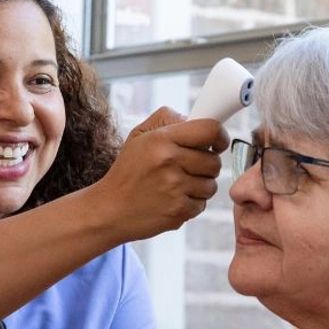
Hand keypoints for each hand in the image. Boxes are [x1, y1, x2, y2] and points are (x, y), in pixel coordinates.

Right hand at [91, 107, 229, 240]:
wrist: (109, 210)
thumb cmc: (127, 172)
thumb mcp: (138, 136)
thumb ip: (166, 120)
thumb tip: (194, 118)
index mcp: (161, 139)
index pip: (210, 130)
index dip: (219, 136)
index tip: (217, 143)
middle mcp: (169, 161)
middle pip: (214, 161)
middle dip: (207, 165)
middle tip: (189, 168)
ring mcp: (175, 188)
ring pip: (211, 185)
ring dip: (200, 186)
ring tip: (178, 186)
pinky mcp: (178, 211)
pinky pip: (202, 205)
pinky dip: (191, 204)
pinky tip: (172, 200)